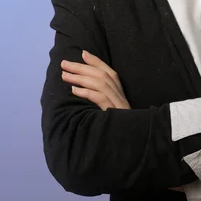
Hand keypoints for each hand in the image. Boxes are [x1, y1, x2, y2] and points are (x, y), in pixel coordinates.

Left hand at [62, 52, 186, 192]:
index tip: (83, 53)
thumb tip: (84, 91)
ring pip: (99, 84)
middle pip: (102, 75)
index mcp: (121, 94)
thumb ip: (104, 101)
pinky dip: (86, 92)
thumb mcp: (113, 112)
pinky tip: (74, 90)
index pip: (109, 72)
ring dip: (80, 78)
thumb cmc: (121, 130)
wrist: (135, 147)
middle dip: (81, 67)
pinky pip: (100, 98)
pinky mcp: (115, 114)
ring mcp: (118, 104)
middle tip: (64, 63)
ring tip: (64, 75)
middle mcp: (121, 96)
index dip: (97, 61)